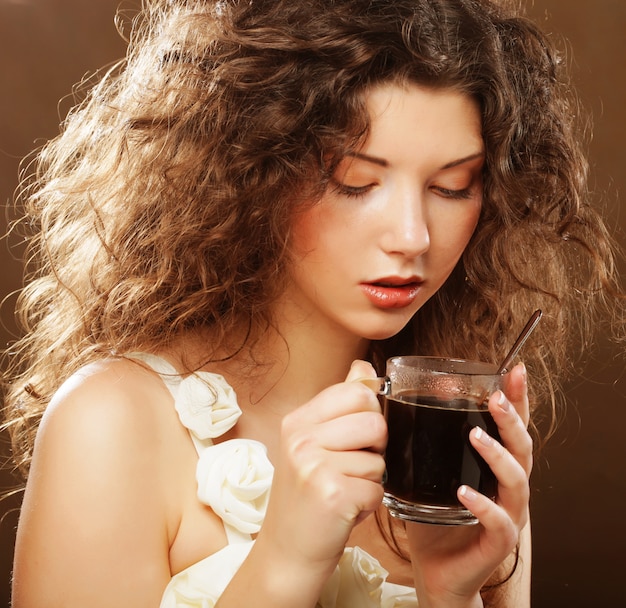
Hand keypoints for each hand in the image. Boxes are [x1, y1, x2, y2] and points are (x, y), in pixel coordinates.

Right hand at [257, 360, 386, 578]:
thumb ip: (341, 403)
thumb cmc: (305, 497)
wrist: (285, 554)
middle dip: (374, 449)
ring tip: (343, 490)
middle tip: (348, 468)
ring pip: (380, 459)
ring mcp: (314, 466)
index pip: (356, 391)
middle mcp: (300, 438)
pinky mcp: (332, 495)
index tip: (353, 437)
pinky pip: (378, 489)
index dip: (368, 415)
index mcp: (297, 420)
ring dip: (370, 480)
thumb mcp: (313, 444)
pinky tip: (344, 510)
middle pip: (374, 422)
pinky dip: (368, 505)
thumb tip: (365, 367)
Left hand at [405, 362, 531, 606]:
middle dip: (512, 420)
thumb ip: (418, 437)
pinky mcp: (496, 544)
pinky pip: (500, 524)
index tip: (514, 369)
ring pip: (517, 482)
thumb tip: (396, 394)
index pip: (511, 427)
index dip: (517, 399)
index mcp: (492, 466)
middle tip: (495, 397)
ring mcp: (506, 515)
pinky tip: (465, 493)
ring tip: (476, 436)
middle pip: (522, 448)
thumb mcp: (424, 470)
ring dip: (499, 456)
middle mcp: (506, 487)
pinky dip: (486, 506)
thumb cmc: (432, 516)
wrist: (435, 570)